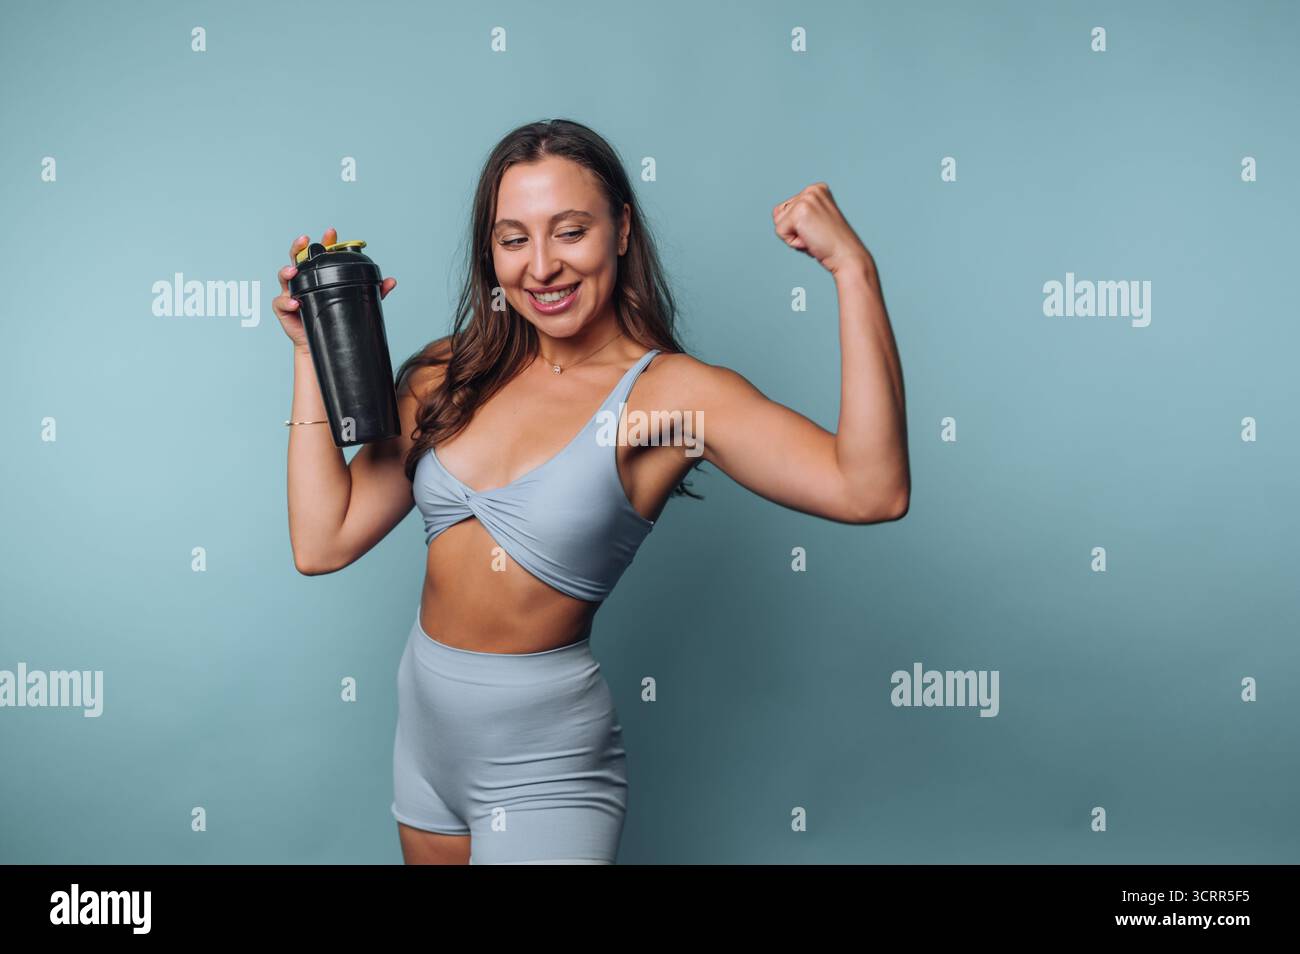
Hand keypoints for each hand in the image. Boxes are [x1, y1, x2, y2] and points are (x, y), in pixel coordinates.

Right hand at [273, 228, 398, 349]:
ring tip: (294, 271)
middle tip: (305, 240)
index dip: (325, 242)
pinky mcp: (284, 309)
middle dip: (299, 247)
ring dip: (287, 271)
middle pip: (297, 258)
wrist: (321, 345)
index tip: (331, 233)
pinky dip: (286, 302)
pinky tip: (295, 303)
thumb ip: (373, 291)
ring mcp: (291, 292)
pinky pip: (281, 303)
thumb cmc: (334, 317)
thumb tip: (391, 281)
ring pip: (284, 277)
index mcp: (318, 275)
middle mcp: (302, 280)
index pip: (320, 254)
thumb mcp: (355, 301)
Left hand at [772, 183, 872, 276]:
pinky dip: (792, 242)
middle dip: (794, 231)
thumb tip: (777, 213)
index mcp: (817, 189)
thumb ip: (800, 213)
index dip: (797, 226)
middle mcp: (812, 189)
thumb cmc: (831, 244)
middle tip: (816, 235)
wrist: (847, 255)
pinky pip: (780, 231)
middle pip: (779, 214)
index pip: (785, 208)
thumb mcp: (816, 221)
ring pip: (778, 222)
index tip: (818, 230)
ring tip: (813, 238)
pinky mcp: (799, 212)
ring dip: (793, 237)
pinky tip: (811, 240)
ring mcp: (806, 199)